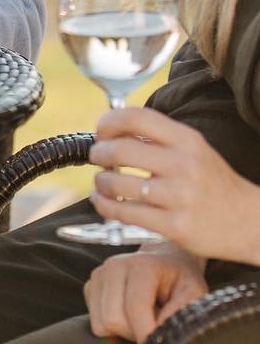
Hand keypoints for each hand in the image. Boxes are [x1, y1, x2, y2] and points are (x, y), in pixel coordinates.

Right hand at [83, 242, 206, 341]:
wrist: (164, 260)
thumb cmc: (181, 279)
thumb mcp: (194, 291)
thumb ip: (182, 308)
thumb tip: (161, 330)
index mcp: (142, 265)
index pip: (135, 307)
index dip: (146, 332)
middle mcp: (114, 265)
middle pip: (113, 318)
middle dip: (133, 333)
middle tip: (152, 329)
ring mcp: (99, 274)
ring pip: (100, 323)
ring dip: (122, 331)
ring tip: (142, 321)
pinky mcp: (90, 285)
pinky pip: (94, 321)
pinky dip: (111, 326)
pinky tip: (128, 315)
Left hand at [89, 108, 259, 265]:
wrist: (249, 222)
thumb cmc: (213, 184)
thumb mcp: (194, 150)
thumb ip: (159, 138)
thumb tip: (112, 129)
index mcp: (188, 141)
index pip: (136, 117)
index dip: (109, 122)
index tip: (101, 131)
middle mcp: (184, 165)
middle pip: (119, 150)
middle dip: (98, 153)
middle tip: (98, 158)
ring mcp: (180, 196)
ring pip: (117, 184)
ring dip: (100, 182)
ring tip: (104, 183)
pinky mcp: (176, 225)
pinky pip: (124, 213)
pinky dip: (104, 206)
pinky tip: (105, 203)